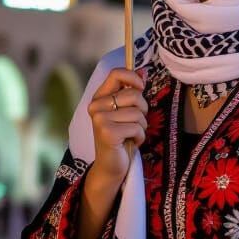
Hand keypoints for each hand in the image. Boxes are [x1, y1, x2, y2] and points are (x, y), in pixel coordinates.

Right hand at [85, 67, 147, 190]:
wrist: (111, 166)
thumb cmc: (121, 137)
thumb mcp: (125, 112)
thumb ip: (130, 93)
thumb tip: (143, 72)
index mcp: (99, 97)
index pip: (116, 73)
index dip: (133, 78)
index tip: (140, 88)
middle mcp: (96, 106)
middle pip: (133, 95)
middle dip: (142, 110)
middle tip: (135, 123)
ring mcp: (100, 119)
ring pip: (137, 113)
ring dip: (141, 126)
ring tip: (131, 135)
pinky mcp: (107, 132)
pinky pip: (137, 127)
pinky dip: (140, 137)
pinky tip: (130, 143)